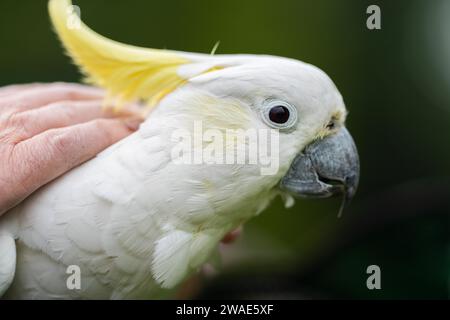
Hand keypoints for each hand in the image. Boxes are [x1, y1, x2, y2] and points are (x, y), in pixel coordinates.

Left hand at [0, 83, 142, 215]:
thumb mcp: (6, 216)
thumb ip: (42, 205)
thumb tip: (88, 202)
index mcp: (9, 168)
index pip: (68, 144)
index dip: (109, 134)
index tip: (138, 133)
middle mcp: (6, 129)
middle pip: (71, 113)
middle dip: (113, 114)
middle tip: (143, 119)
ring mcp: (1, 108)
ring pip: (60, 95)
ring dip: (96, 100)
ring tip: (122, 107)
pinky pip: (41, 90)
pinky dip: (70, 94)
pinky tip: (83, 98)